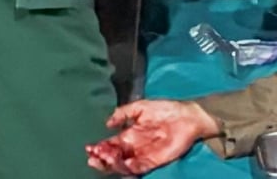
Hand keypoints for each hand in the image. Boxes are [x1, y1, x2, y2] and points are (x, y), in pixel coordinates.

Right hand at [86, 100, 217, 175]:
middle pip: (112, 159)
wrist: (187, 117)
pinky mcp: (152, 162)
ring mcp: (141, 156)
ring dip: (110, 164)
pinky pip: (136, 169)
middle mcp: (132, 148)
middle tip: (95, 155)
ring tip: (105, 157)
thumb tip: (107, 122)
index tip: (90, 148)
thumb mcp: (141, 107)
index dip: (98, 148)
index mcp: (128, 135)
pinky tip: (120, 162)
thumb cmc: (166, 110)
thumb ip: (123, 113)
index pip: (109, 145)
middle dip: (100, 159)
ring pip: (121, 166)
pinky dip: (126, 168)